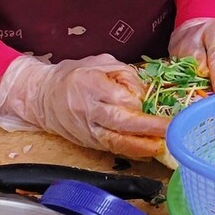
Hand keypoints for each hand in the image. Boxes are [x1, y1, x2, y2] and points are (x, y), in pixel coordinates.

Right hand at [0, 55, 169, 159]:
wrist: (43, 97)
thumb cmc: (76, 75)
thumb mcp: (102, 63)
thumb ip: (126, 76)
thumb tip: (147, 95)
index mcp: (89, 84)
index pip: (119, 97)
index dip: (138, 101)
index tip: (153, 100)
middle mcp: (88, 109)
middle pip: (120, 123)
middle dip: (148, 128)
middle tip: (172, 130)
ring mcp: (88, 130)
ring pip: (117, 142)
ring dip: (143, 146)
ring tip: (164, 145)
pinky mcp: (90, 143)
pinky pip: (114, 149)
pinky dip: (134, 152)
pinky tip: (150, 151)